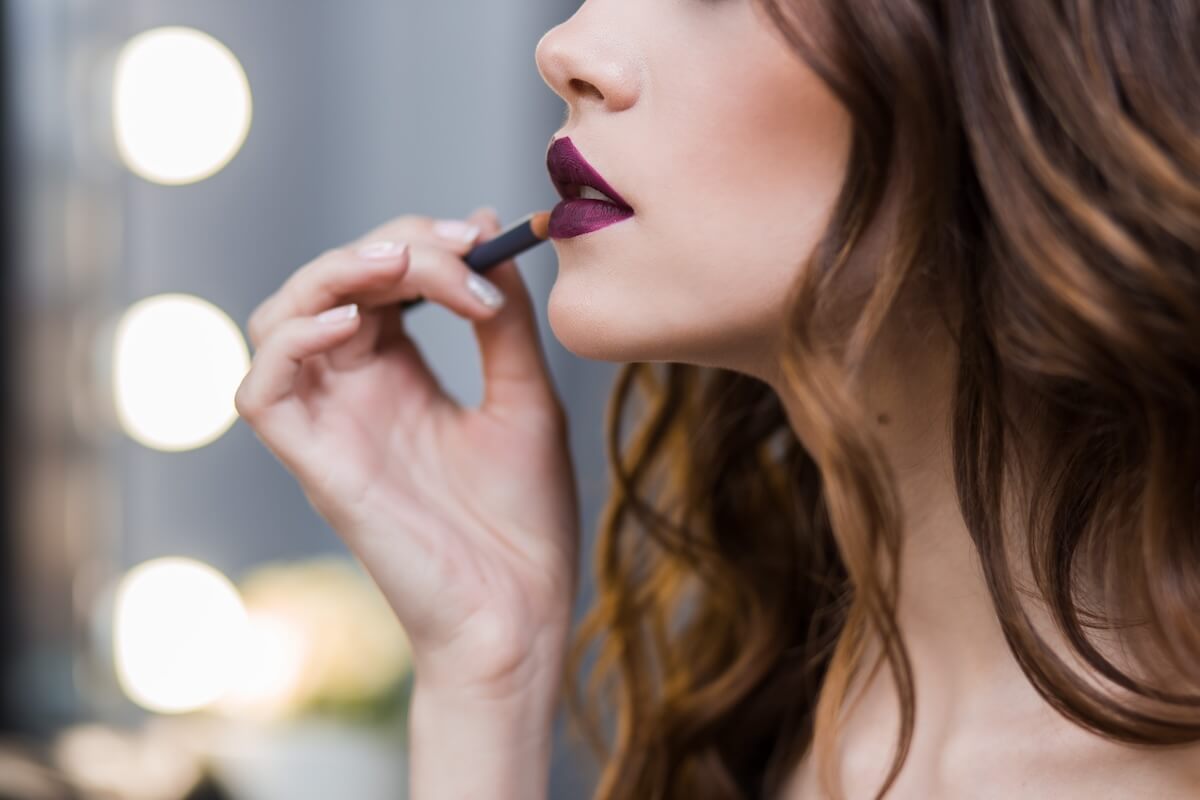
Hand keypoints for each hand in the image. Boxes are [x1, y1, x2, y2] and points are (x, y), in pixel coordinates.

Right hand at [234, 208, 579, 694]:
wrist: (520, 613)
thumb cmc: (522, 520)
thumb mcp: (524, 397)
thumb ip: (503, 319)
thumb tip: (488, 225)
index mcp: (401, 375)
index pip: (378, 279)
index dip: (420, 242)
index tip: (484, 235)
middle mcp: (355, 393)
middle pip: (328, 283)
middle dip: (390, 246)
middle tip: (458, 246)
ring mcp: (331, 427)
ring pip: (278, 321)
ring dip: (331, 274)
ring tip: (399, 266)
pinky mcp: (315, 464)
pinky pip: (262, 391)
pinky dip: (293, 342)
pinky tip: (353, 323)